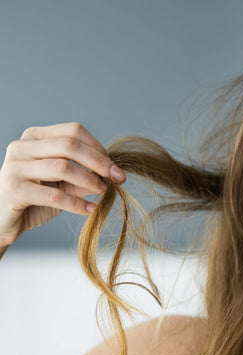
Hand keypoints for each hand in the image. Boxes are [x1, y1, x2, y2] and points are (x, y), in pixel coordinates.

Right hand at [0, 122, 125, 246]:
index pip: (73, 131)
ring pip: (62, 167)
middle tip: (118, 178)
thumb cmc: (36, 199)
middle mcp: (22, 146)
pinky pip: (54, 195)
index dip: (98, 148)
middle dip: (99, 162)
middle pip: (69, 145)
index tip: (115, 167)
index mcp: (35, 137)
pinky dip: (77, 203)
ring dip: (89, 180)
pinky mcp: (14, 189)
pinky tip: (90, 210)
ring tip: (103, 192)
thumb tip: (114, 174)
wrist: (3, 221)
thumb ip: (85, 176)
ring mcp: (15, 166)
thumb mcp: (65, 185)